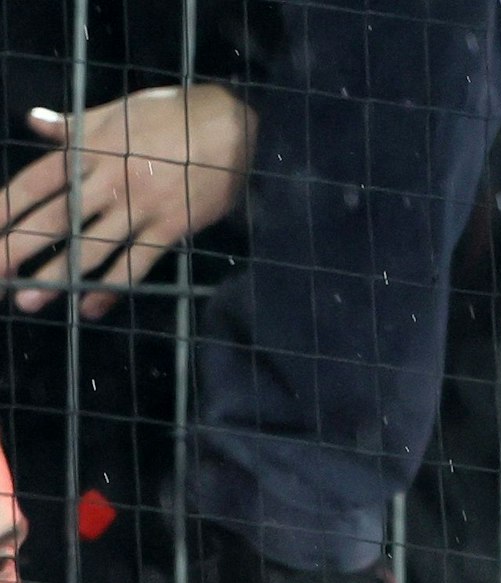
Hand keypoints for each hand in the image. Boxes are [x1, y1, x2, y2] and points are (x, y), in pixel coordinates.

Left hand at [0, 84, 255, 318]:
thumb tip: (35, 121)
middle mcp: (107, 180)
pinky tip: (90, 306)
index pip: (35, 183)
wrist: (231, 126)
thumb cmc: (172, 115)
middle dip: (18, 248)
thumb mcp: (115, 112)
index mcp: (89, 150)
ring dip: (57, 275)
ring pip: (91, 247)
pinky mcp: (171, 227)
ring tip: (28, 300)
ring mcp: (139, 207)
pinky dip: (112, 286)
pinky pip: (136, 263)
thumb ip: (73, 125)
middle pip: (54, 219)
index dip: (5, 207)